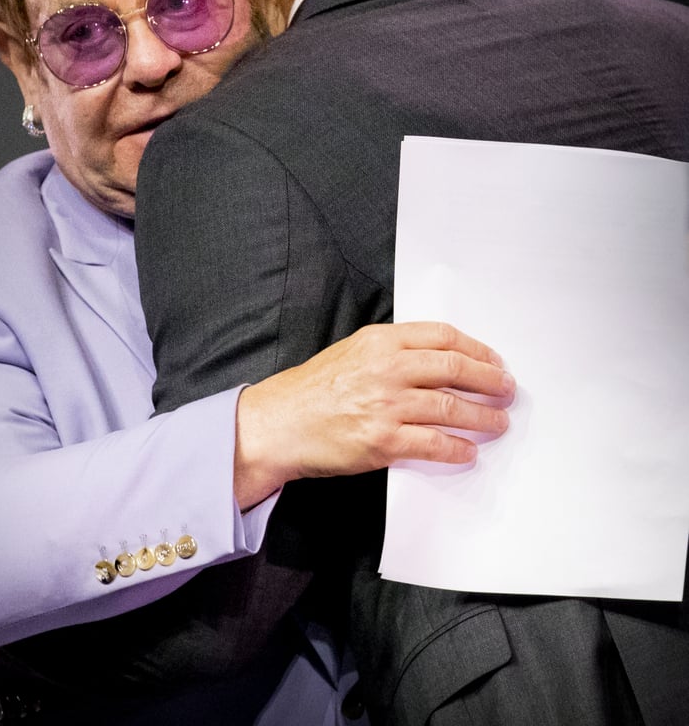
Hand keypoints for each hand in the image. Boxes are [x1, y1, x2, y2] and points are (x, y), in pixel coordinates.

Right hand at [234, 321, 513, 508]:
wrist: (280, 423)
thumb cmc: (313, 388)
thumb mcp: (353, 351)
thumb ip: (393, 350)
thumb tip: (438, 360)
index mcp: (381, 341)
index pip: (443, 337)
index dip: (477, 349)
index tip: (494, 361)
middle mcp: (388, 368)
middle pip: (455, 368)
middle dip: (490, 380)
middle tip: (507, 390)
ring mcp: (386, 405)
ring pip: (451, 408)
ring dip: (483, 417)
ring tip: (499, 423)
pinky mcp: (383, 441)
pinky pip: (433, 444)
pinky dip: (456, 448)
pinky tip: (468, 451)